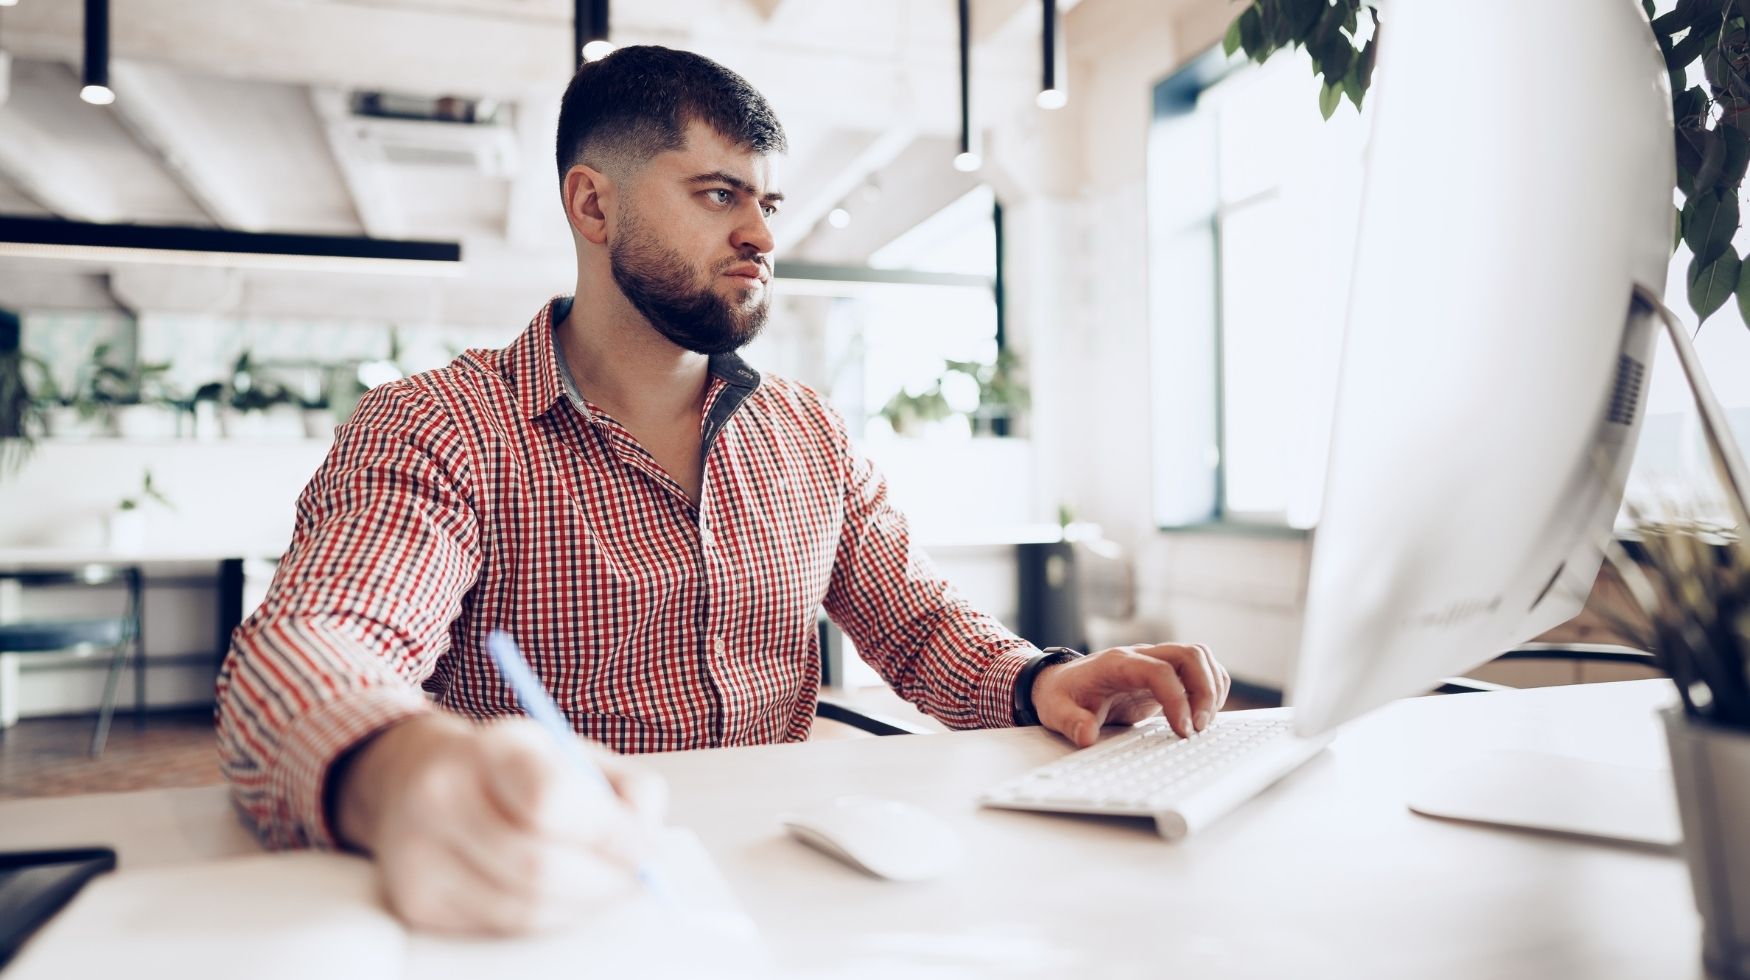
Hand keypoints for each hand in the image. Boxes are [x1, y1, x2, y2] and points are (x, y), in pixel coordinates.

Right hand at [333, 713, 665, 935]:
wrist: (413, 778)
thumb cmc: (510, 766)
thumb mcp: (569, 751)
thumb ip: (627, 785)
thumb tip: (647, 838)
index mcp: (487, 749)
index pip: (550, 799)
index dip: (609, 833)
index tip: (645, 848)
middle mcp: (441, 799)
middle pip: (539, 867)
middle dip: (603, 882)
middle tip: (635, 880)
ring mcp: (419, 856)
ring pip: (524, 908)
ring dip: (581, 906)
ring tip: (605, 887)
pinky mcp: (417, 904)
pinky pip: (503, 927)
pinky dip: (547, 918)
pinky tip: (561, 896)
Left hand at [1030, 643, 1231, 747]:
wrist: (1060, 683)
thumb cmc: (1061, 695)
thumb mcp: (1056, 711)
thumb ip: (1071, 722)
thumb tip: (1086, 736)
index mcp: (1117, 663)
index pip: (1159, 671)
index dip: (1177, 700)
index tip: (1182, 731)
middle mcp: (1141, 656)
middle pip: (1189, 654)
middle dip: (1205, 690)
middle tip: (1200, 728)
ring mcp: (1155, 662)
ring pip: (1199, 658)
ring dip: (1212, 688)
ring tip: (1204, 723)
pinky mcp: (1164, 675)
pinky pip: (1198, 670)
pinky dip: (1210, 688)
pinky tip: (1203, 714)